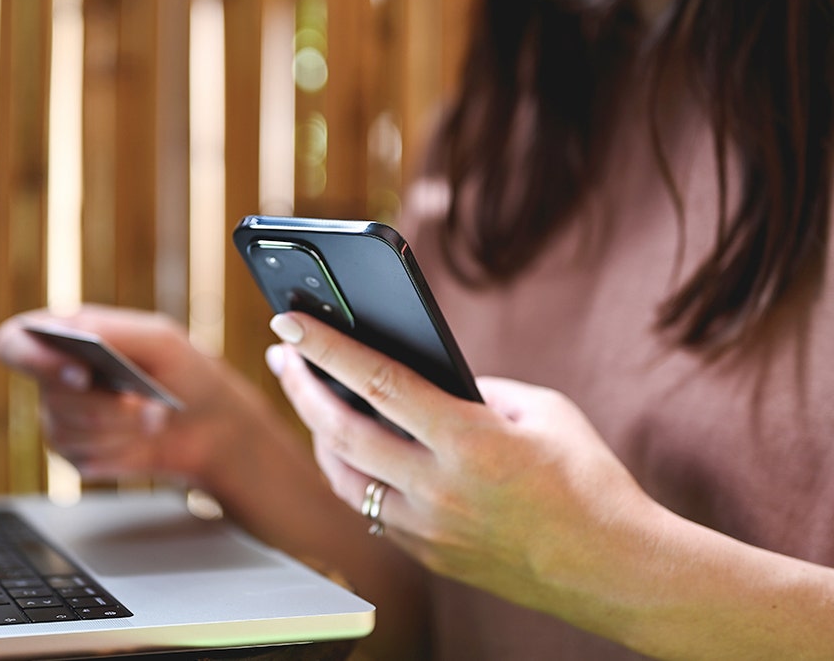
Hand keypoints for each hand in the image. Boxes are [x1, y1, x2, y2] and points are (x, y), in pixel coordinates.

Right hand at [0, 305, 295, 492]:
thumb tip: (71, 330)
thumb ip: (112, 330)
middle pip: (50, 396)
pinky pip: (84, 457)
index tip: (79, 371)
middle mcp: (53, 377)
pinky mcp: (77, 454)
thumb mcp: (158, 338)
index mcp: (63, 336)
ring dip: (120, 426)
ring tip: (153, 415)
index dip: (32, 358)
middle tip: (141, 400)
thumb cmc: (182, 371)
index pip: (13, 343)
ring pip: (68, 431)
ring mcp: (62, 418)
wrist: (209, 425)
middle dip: (104, 404)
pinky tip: (143, 437)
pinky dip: (121, 448)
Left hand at [266, 311, 658, 617]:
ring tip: (313, 402)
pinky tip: (352, 452)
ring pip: (343, 478)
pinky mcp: (428, 555)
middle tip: (283, 358)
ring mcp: (428, 528)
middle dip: (302, 389)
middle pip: (341, 433)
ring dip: (319, 436)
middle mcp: (438, 488)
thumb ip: (480, 391)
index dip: (326, 350)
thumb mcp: (544, 412)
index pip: (379, 383)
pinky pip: (371, 510)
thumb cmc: (588, 482)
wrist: (612, 570)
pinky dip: (355, 476)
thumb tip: (430, 381)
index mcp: (470, 441)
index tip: (288, 325)